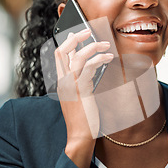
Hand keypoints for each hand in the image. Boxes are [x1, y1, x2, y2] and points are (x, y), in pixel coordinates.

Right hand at [54, 29, 113, 167]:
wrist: (79, 137)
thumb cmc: (82, 119)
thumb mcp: (78, 98)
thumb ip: (81, 83)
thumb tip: (91, 69)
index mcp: (60, 83)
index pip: (58, 56)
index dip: (67, 42)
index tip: (78, 34)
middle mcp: (62, 82)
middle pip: (62, 51)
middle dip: (75, 38)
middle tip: (88, 31)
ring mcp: (70, 86)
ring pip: (77, 56)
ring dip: (93, 47)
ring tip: (106, 45)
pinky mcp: (82, 90)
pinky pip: (89, 67)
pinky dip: (99, 59)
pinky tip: (109, 58)